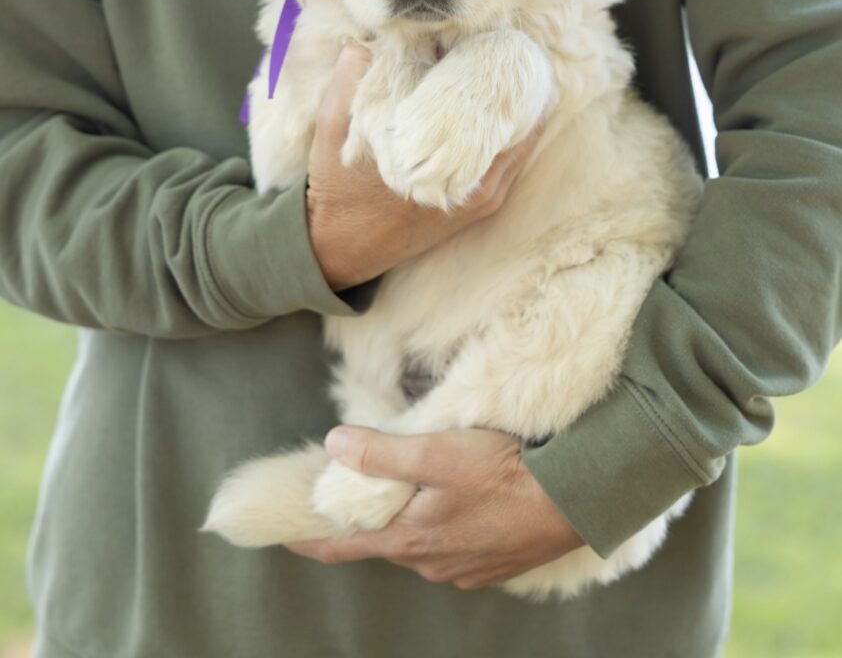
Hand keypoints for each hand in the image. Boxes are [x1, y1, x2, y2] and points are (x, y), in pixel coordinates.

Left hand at [285, 426, 584, 588]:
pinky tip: (453, 502)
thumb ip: (382, 453)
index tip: (281, 530)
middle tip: (350, 487)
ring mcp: (463, 568)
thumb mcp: (437, 453)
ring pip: (417, 542)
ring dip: (405, 519)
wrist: (575, 501)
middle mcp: (430, 562)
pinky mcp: (491, 565)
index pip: (341, 544)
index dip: (307, 536)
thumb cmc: (505, 473)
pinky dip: (438, 525)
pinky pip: (450, 546)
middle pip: (381, 540)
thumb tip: (333, 446)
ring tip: (407, 488)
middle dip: (363, 517)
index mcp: (409, 538)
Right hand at [306, 44, 542, 290]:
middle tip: (511, 48)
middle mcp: (477, 185)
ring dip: (519, 109)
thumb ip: (348, 81)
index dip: (499, 68)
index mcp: (448, 166)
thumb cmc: (339, 189)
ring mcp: (482, 197)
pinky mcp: (479, 204)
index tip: (497, 40)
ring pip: (521, 141)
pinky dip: (514, 133)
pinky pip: (511, 161)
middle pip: (520, 122)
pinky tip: (508, 108)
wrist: (341, 246)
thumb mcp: (334, 130)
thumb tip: (364, 42)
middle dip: (515, 86)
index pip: (494, 106)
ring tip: (516, 71)